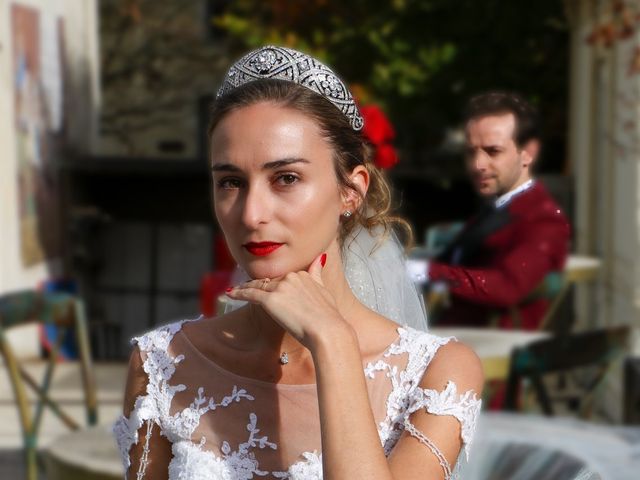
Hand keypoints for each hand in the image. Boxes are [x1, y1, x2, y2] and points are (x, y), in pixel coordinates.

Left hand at [225, 253, 344, 345]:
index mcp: (302, 275)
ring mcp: (280, 288)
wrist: (327, 330)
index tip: (264, 285)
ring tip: (235, 290)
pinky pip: (250, 294)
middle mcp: (290, 277)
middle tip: (244, 287)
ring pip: (258, 285)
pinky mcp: (271, 300)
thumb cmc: (328, 316)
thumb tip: (319, 258)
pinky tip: (230, 293)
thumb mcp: (324, 290)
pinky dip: (238, 293)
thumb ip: (316, 274)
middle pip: (269, 281)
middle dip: (258, 284)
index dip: (272, 283)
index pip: (282, 278)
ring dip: (245, 287)